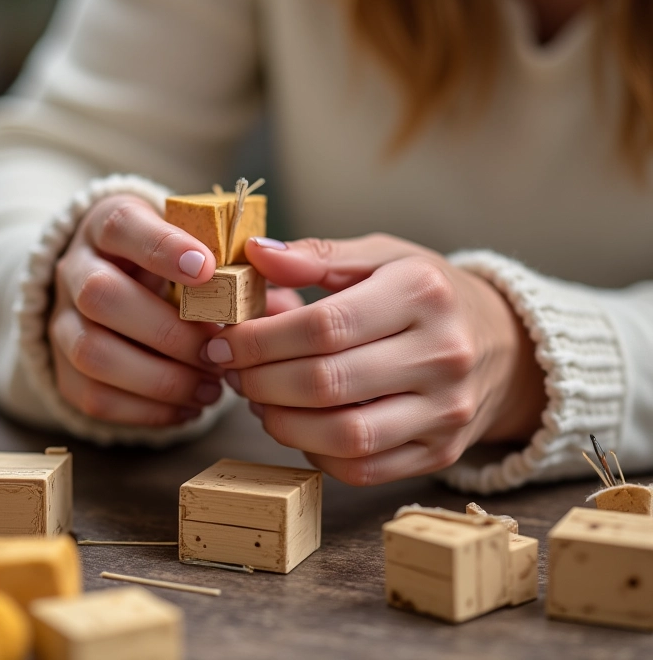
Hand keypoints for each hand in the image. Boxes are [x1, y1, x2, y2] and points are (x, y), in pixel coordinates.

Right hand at [49, 194, 226, 425]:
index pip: (122, 226)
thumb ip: (234, 261)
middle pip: (101, 295)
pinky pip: (93, 397)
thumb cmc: (171, 264)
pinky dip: (147, 410)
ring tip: (212, 388)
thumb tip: (281, 296)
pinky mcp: (63, 368)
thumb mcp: (196, 243)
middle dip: (168, 330)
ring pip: (92, 352)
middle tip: (218, 349)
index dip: (162, 247)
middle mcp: (75, 269)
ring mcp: (61, 320)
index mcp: (110, 225)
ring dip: (160, 378)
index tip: (208, 269)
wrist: (116, 284)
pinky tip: (188, 407)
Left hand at [206, 235, 545, 484]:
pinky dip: (314, 453)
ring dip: (281, 423)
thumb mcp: (383, 257)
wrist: (501, 345)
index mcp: (423, 294)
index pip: (325, 326)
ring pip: (344, 436)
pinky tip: (298, 425)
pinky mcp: (440, 452)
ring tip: (257, 400)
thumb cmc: (428, 294)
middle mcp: (443, 355)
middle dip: (260, 381)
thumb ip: (319, 255)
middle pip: (327, 383)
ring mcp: (447, 412)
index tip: (224, 340)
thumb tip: (255, 256)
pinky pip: (363, 470)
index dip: (261, 339)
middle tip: (231, 371)